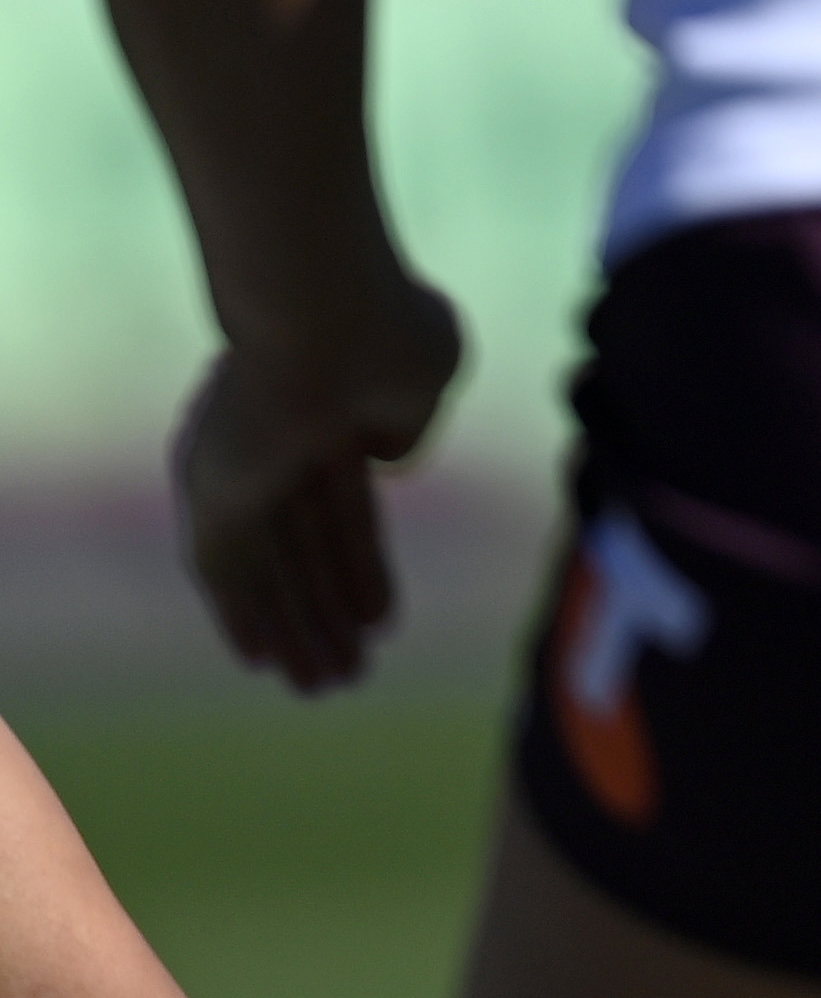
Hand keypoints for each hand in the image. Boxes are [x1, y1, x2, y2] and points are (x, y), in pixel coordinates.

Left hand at [171, 274, 463, 692]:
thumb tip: (385, 462)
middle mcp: (279, 443)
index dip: (364, 568)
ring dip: (292, 628)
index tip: (382, 619)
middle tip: (349, 674)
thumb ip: (409, 423)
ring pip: (266, 567)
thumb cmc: (390, 330)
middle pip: (301, 550)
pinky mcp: (214, 486)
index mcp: (334, 411)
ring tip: (322, 688)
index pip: (343, 509)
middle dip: (325, 614)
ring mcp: (242, 465)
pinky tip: (257, 661)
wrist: (329, 309)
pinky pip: (221, 566)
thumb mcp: (429, 376)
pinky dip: (238, 613)